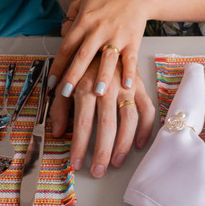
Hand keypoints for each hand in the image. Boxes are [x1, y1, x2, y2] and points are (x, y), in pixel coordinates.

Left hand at [48, 58, 154, 176]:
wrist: (103, 34)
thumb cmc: (81, 65)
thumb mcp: (64, 83)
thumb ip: (59, 108)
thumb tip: (57, 133)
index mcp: (85, 87)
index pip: (83, 123)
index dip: (80, 146)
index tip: (77, 164)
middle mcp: (107, 87)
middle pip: (106, 125)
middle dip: (102, 151)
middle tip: (98, 171)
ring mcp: (126, 86)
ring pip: (129, 119)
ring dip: (123, 143)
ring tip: (116, 162)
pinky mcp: (139, 85)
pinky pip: (147, 109)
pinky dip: (146, 128)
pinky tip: (138, 144)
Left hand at [49, 0, 147, 101]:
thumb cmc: (107, 0)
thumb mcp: (83, 2)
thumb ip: (70, 17)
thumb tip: (62, 34)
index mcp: (84, 21)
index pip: (67, 46)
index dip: (58, 65)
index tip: (51, 82)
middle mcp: (99, 30)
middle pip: (83, 55)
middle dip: (73, 75)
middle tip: (65, 92)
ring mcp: (117, 36)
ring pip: (108, 59)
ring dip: (102, 77)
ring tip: (96, 93)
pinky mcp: (133, 41)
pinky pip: (130, 59)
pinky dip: (129, 72)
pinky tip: (126, 86)